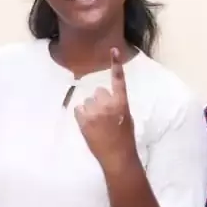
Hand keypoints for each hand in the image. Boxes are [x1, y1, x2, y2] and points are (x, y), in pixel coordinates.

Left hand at [75, 47, 137, 169]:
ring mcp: (94, 112)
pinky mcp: (84, 120)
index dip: (116, 64)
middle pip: (98, 92)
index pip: (118, 80)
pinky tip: (89, 126)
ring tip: (98, 124)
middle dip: (100, 101)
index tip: (113, 49)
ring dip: (90, 110)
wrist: (117, 156)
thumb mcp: (127, 118)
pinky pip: (79, 110)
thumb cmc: (125, 138)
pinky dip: (82, 116)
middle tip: (105, 117)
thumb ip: (117, 104)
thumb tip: (106, 99)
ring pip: (88, 101)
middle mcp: (108, 104)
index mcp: (121, 103)